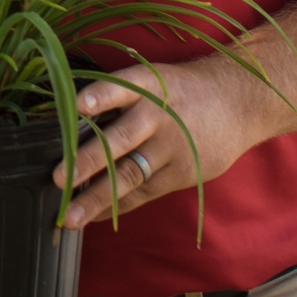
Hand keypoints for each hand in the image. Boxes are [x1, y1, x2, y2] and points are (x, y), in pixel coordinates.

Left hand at [60, 58, 273, 228]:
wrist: (237, 103)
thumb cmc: (177, 92)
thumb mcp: (153, 80)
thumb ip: (118, 97)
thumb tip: (69, 123)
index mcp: (147, 85)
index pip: (121, 87)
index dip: (100, 96)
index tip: (78, 105)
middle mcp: (158, 116)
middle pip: (121, 139)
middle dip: (88, 160)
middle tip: (59, 179)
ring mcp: (171, 147)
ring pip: (130, 175)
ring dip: (97, 198)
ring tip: (70, 215)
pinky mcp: (181, 173)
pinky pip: (143, 192)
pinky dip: (116, 206)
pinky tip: (92, 216)